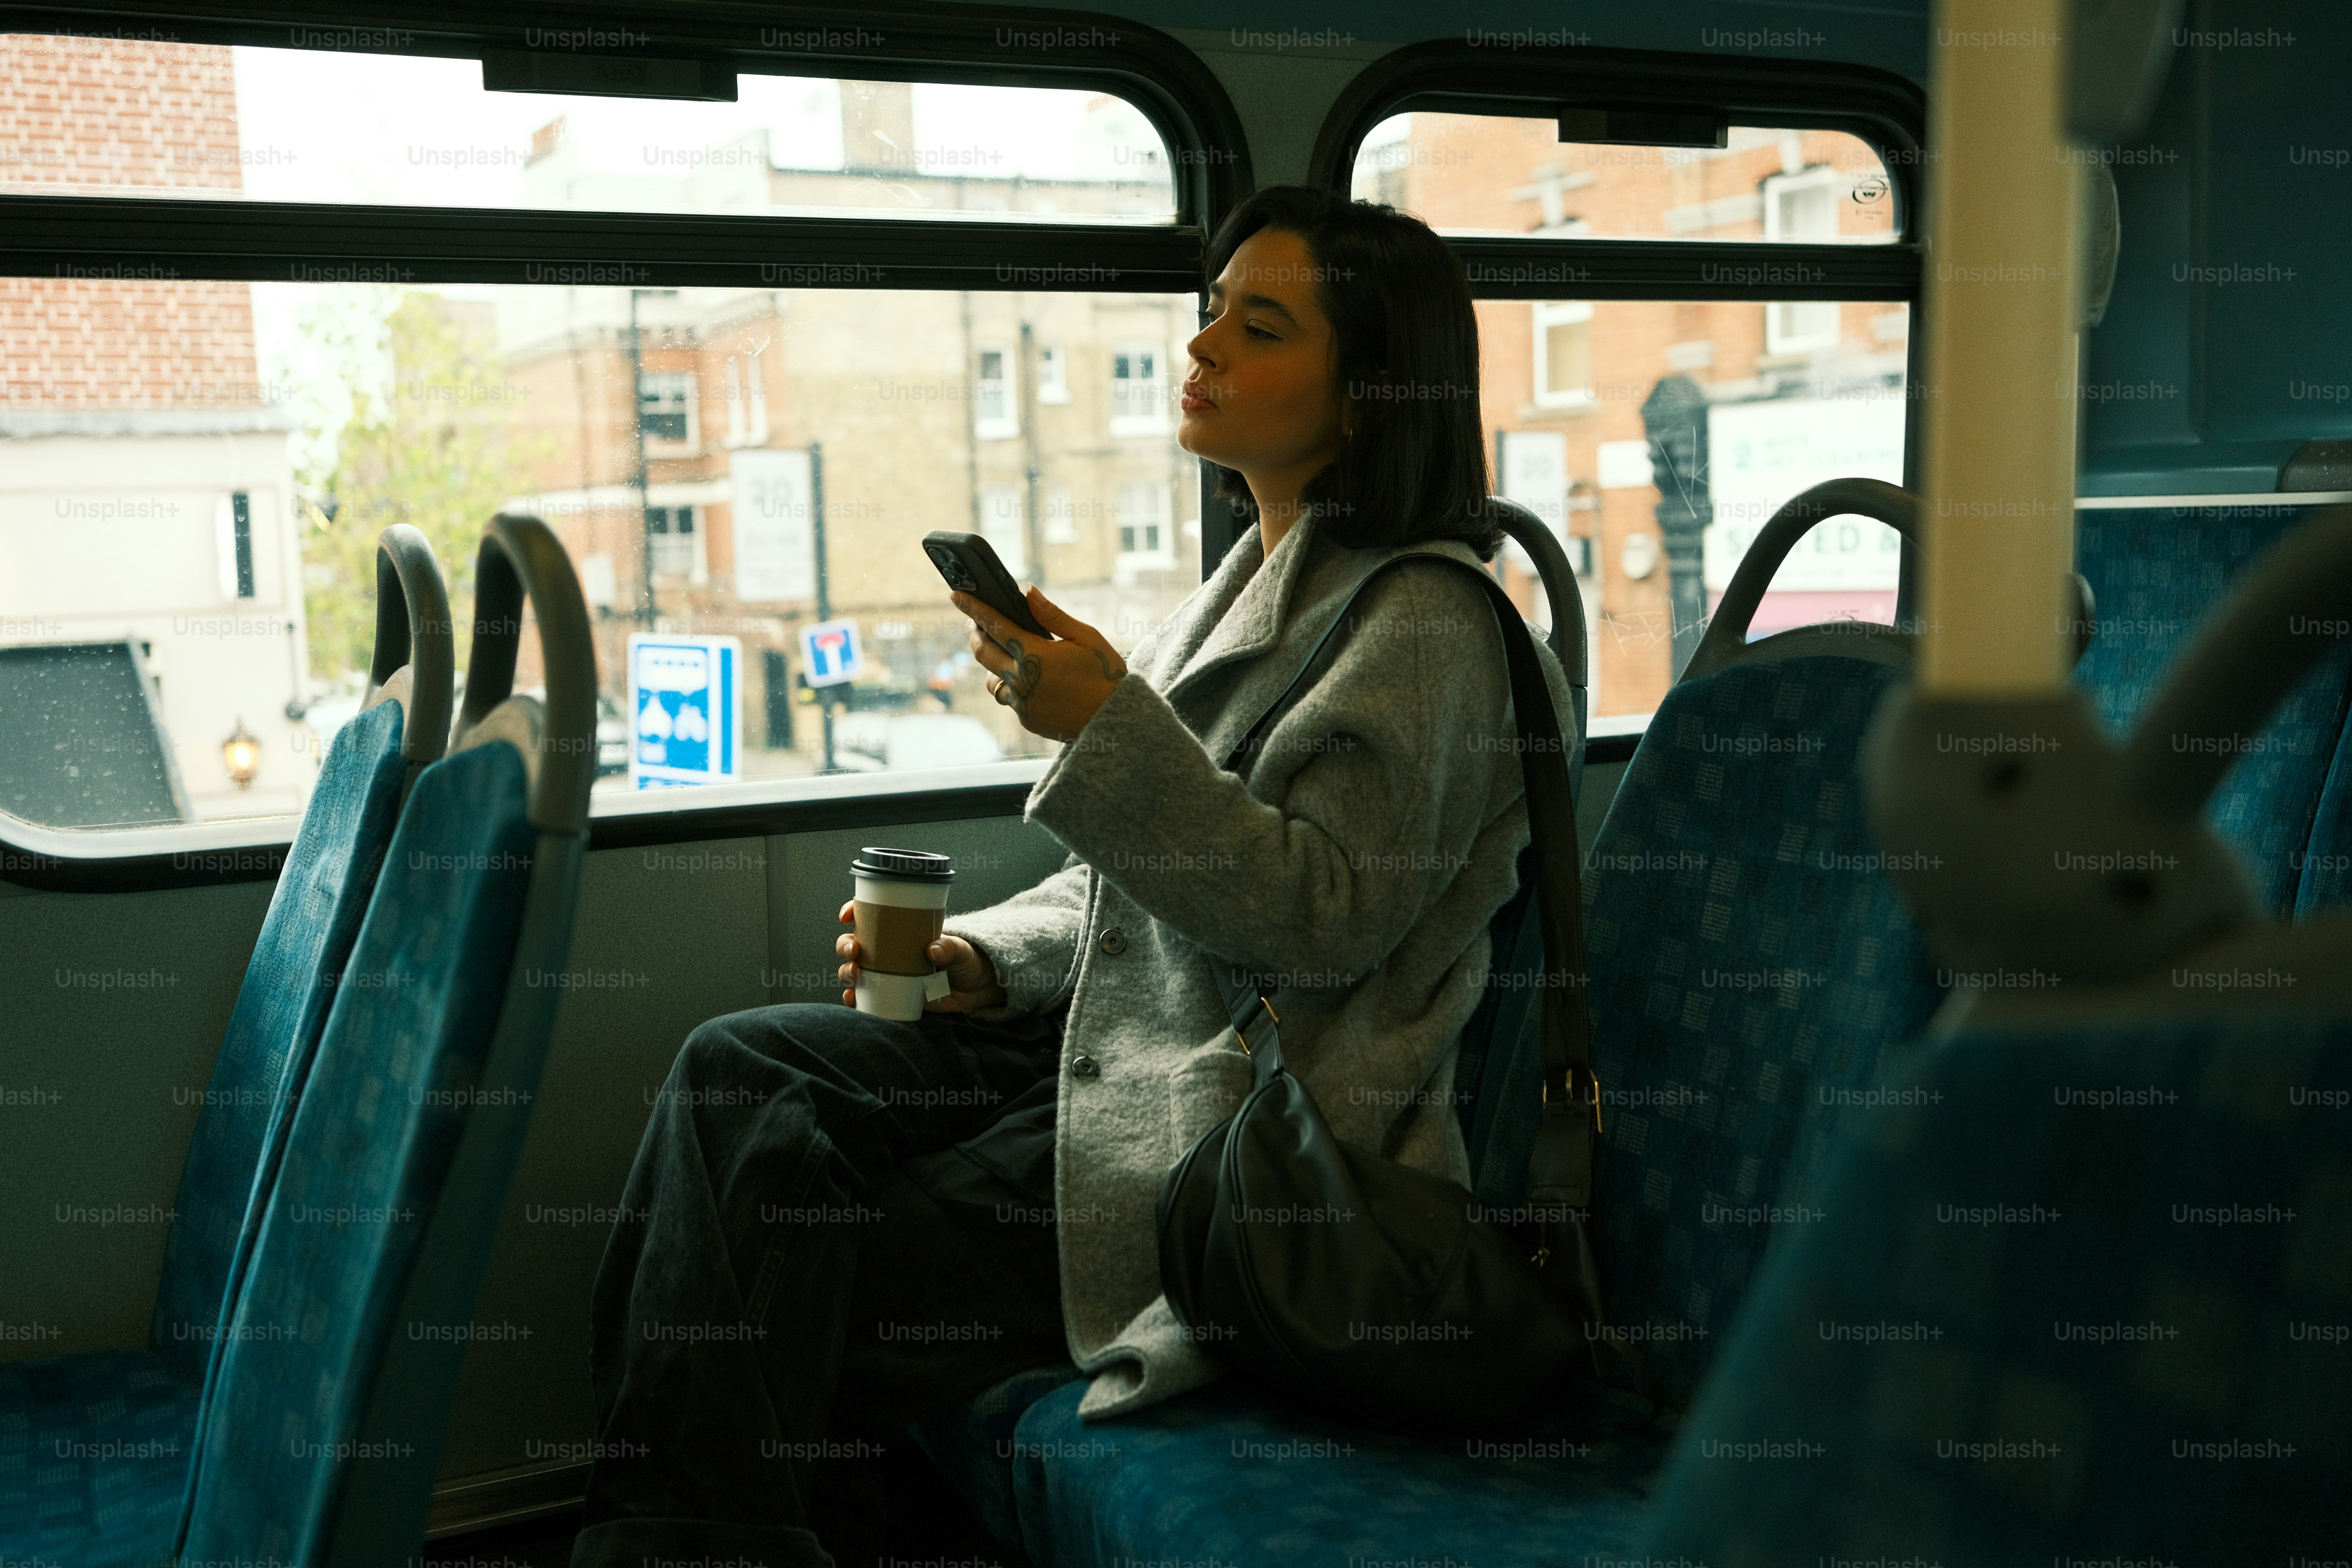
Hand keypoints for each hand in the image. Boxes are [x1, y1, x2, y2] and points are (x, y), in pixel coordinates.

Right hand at [835, 900, 1006, 1012]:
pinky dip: (855, 999)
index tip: (846, 915)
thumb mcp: (962, 950)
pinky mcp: (891, 996)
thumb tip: (934, 949)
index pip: (870, 915)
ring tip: (856, 974)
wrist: (977, 990)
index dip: (852, 911)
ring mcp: (887, 974)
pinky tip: (854, 999)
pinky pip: (865, 997)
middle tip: (854, 950)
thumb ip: (950, 948)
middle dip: (845, 945)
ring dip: (847, 972)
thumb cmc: (967, 961)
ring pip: (855, 970)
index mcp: (901, 930)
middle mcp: (888, 951)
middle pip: (854, 944)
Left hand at [953, 586, 1127, 743]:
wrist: (1116, 721)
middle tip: (974, 622)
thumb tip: (1027, 592)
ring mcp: (1021, 703)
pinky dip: (1015, 686)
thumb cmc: (1106, 675)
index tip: (955, 595)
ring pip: (992, 679)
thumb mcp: (1086, 638)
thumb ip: (1052, 615)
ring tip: (1006, 653)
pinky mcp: (1026, 719)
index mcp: (1035, 654)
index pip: (993, 625)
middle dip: (974, 633)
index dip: (972, 608)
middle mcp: (1021, 679)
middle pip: (982, 652)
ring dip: (992, 663)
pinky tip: (1033, 680)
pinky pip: (1011, 699)